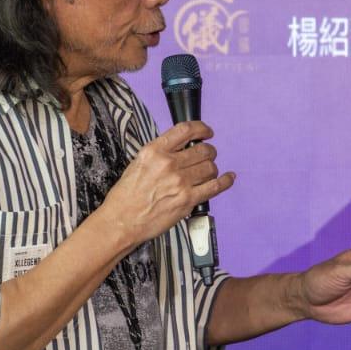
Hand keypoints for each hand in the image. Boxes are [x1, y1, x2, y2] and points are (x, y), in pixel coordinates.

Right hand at [94, 121, 233, 252]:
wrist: (122, 220)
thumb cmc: (127, 195)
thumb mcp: (139, 163)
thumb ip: (161, 153)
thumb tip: (183, 148)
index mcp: (154, 151)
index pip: (185, 130)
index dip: (202, 129)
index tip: (207, 132)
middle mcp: (169, 164)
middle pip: (203, 150)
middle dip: (209, 152)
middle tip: (207, 156)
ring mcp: (180, 182)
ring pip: (210, 167)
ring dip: (212, 168)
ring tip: (207, 171)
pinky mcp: (188, 200)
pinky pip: (215, 186)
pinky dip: (225, 181)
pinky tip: (229, 178)